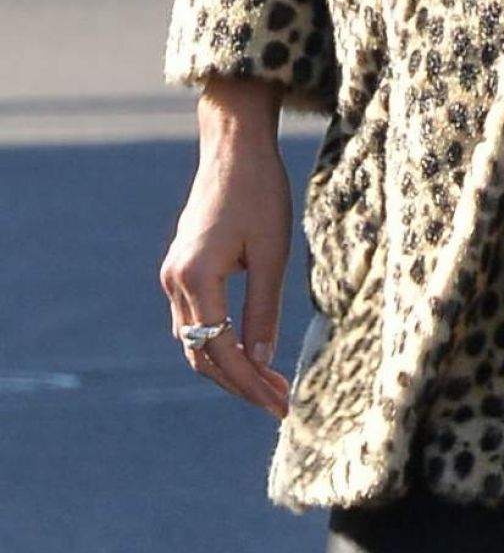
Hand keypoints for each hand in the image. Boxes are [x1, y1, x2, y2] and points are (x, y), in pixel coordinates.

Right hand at [160, 82, 292, 417]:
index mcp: (196, 277)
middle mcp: (175, 281)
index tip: (280, 404)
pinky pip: (196, 319)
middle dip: (240, 382)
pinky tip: (249, 350)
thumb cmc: (259, 192)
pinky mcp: (181, 267)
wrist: (234, 147)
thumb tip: (263, 361)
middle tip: (278, 402)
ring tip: (269, 383)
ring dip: (229, 365)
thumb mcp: (272, 252)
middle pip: (202, 353)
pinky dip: (219, 341)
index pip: (221, 349)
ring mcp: (173, 274)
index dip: (250, 382)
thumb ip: (264, 308)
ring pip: (196, 340)